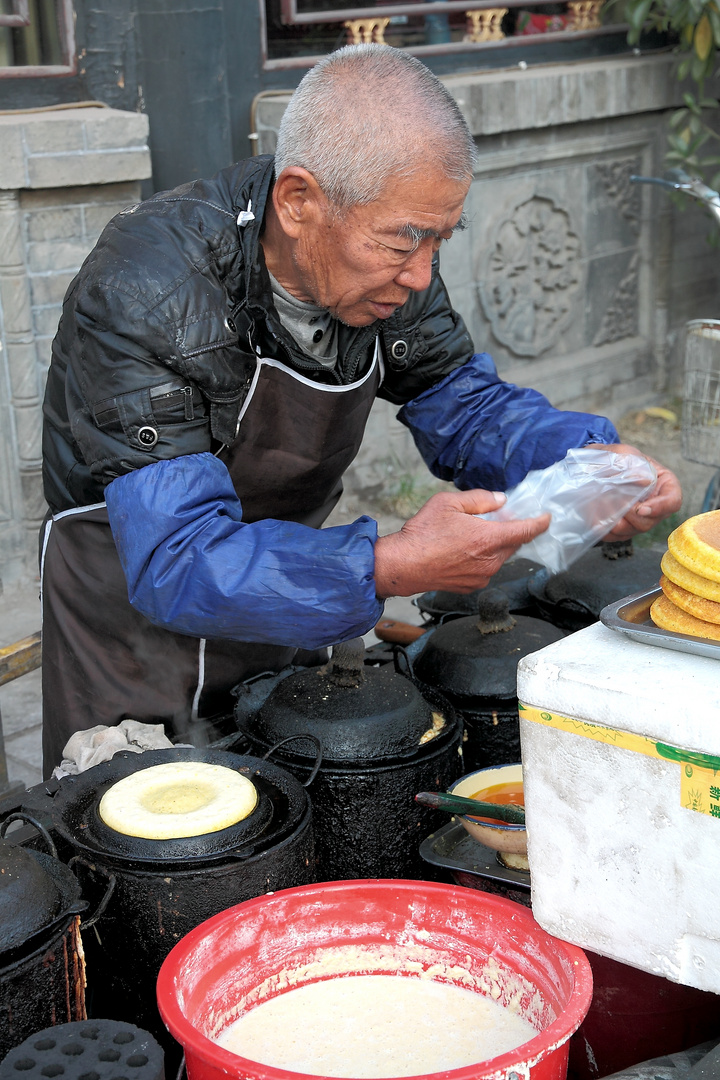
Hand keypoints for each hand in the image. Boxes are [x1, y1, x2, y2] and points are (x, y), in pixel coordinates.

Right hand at [374, 489, 550, 598]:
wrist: (404, 565)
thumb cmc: (423, 534)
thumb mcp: (448, 503)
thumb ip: (479, 499)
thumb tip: (500, 500)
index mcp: (488, 539)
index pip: (526, 531)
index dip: (539, 523)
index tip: (546, 518)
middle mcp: (490, 561)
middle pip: (513, 544)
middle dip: (510, 531)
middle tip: (497, 519)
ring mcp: (482, 576)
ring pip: (500, 557)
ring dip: (495, 545)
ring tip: (473, 535)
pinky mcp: (472, 586)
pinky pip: (486, 569)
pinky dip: (483, 558)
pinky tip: (463, 551)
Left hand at [585, 442, 681, 540]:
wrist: (594, 465)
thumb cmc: (614, 457)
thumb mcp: (623, 453)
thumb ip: (633, 464)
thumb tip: (645, 481)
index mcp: (663, 484)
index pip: (673, 501)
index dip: (660, 508)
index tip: (641, 509)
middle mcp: (654, 505)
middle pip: (650, 522)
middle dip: (631, 516)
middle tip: (614, 504)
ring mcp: (637, 519)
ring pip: (632, 531)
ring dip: (615, 522)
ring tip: (601, 505)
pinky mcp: (621, 527)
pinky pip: (615, 536)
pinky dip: (604, 528)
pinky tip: (595, 515)